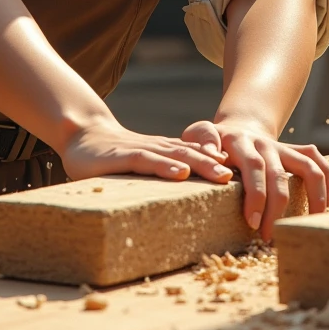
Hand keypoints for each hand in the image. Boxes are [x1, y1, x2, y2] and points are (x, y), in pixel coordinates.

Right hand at [60, 114, 233, 183]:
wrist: (80, 135)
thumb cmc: (111, 157)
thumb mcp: (142, 166)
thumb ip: (162, 174)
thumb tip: (188, 194)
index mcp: (165, 153)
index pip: (199, 157)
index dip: (224, 165)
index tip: (248, 178)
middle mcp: (159, 149)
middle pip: (195, 155)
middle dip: (221, 166)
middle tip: (247, 179)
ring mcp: (142, 151)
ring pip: (177, 156)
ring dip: (202, 165)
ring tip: (223, 175)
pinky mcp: (122, 157)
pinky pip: (147, 161)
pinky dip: (166, 167)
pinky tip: (181, 174)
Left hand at [181, 117, 328, 240]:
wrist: (237, 127)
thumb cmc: (212, 141)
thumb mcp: (198, 135)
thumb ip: (201, 139)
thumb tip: (214, 157)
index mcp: (239, 141)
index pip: (253, 166)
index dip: (256, 195)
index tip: (253, 223)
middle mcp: (264, 143)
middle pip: (278, 174)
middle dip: (276, 208)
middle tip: (269, 236)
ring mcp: (282, 147)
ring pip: (307, 167)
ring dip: (314, 195)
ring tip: (308, 223)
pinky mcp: (296, 151)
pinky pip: (318, 161)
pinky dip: (327, 180)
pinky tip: (327, 203)